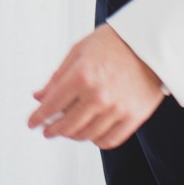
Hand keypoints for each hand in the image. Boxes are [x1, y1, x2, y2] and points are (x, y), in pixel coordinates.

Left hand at [28, 24, 164, 147]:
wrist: (151, 44)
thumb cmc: (112, 43)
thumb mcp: (79, 51)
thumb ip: (58, 77)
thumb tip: (38, 97)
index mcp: (81, 76)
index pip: (52, 106)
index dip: (38, 118)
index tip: (31, 123)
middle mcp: (98, 95)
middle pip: (67, 125)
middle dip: (53, 130)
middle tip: (48, 131)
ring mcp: (117, 109)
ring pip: (86, 135)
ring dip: (73, 136)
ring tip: (68, 131)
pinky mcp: (134, 117)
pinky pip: (110, 140)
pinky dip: (96, 140)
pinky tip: (90, 134)